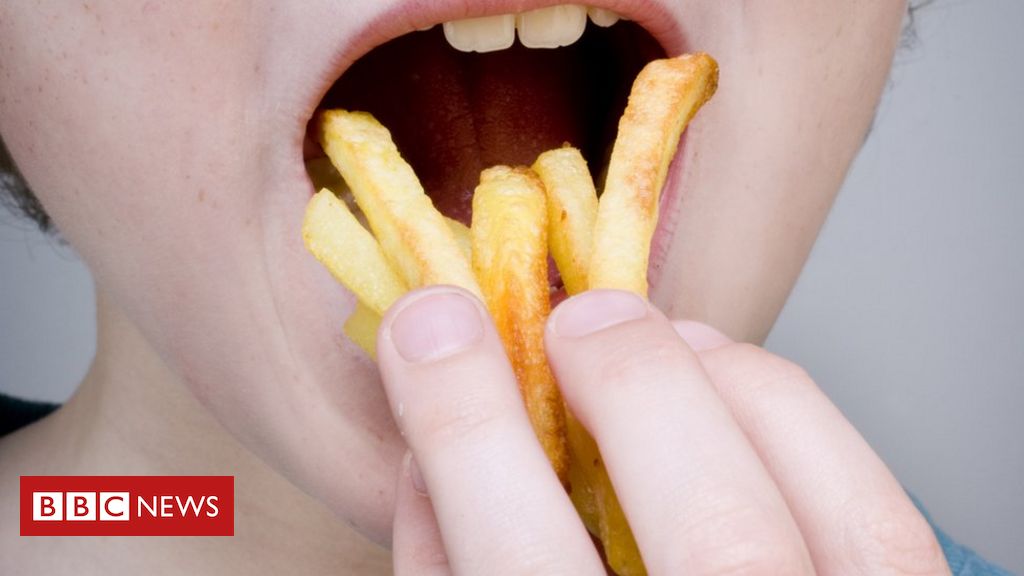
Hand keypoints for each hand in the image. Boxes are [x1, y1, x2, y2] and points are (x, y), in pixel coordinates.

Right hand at [377, 287, 949, 574]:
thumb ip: (447, 574)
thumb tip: (427, 443)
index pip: (525, 571)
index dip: (467, 426)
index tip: (431, 327)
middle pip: (719, 534)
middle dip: (635, 385)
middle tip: (575, 318)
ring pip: (835, 512)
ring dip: (733, 385)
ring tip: (654, 336)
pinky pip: (881, 512)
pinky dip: (796, 419)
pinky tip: (728, 382)